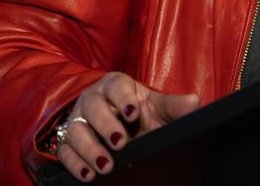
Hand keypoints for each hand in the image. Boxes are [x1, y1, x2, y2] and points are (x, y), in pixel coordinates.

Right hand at [55, 71, 199, 181]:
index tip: (133, 113)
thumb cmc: (139, 113)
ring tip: (105, 165)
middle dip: (106, 125)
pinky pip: (65, 151)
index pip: (116, 86)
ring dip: (90, 149)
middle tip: (120, 143)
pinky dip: (75, 164)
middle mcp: (93, 98)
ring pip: (77, 131)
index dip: (123, 98)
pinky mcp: (68, 141)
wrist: (121, 127)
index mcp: (115, 85)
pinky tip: (88, 174)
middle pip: (93, 108)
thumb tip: (194, 102)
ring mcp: (78, 119)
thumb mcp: (157, 108)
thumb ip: (173, 106)